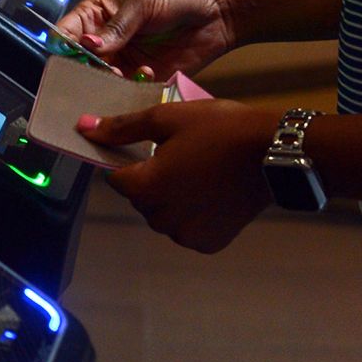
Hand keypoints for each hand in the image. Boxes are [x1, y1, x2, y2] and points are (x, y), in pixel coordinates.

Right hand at [55, 0, 237, 79]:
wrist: (219, 11)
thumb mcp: (143, 4)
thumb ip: (116, 27)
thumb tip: (88, 44)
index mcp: (97, 16)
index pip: (67, 33)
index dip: (62, 45)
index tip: (67, 55)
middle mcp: (106, 42)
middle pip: (78, 63)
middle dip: (81, 70)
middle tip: (93, 72)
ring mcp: (123, 62)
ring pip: (100, 81)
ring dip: (106, 82)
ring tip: (120, 75)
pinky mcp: (142, 79)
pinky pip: (126, 91)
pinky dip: (130, 88)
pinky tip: (146, 74)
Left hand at [79, 100, 279, 252]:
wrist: (276, 152)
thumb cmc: (220, 129)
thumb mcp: (167, 118)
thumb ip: (122, 128)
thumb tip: (84, 128)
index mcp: (144, 188)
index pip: (116, 178)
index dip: (131, 162)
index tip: (156, 150)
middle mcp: (159, 217)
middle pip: (140, 198)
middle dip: (153, 181)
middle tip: (185, 157)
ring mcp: (184, 234)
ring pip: (163, 215)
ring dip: (172, 199)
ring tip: (202, 175)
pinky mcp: (207, 243)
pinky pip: (186, 229)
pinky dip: (193, 216)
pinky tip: (212, 195)